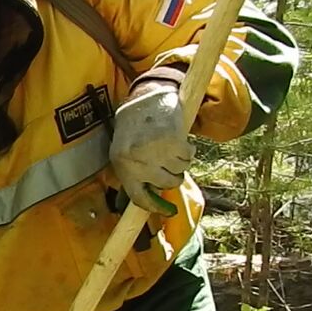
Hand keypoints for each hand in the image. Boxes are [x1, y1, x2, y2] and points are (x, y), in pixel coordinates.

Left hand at [109, 84, 192, 215]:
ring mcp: (155, 152)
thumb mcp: (125, 153)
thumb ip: (136, 175)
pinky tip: (179, 139)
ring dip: (181, 161)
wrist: (146, 99)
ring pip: (180, 170)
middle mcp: (137, 161)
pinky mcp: (172, 141)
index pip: (138, 197)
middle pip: (166, 184)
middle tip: (169, 163)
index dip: (153, 206)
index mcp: (122, 166)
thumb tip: (154, 199)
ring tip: (170, 147)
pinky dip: (188, 150)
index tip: (166, 211)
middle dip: (173, 176)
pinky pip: (189, 156)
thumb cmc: (135, 128)